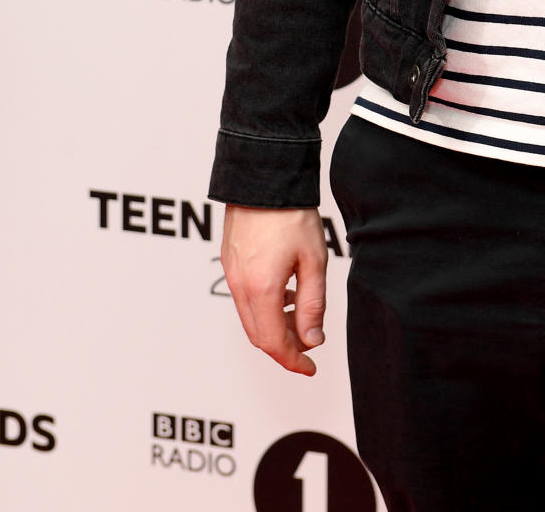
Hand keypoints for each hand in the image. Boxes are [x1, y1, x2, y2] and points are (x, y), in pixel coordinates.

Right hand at [220, 204, 328, 375]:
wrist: (265, 175)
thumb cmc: (292, 213)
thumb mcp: (314, 260)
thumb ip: (313, 304)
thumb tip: (312, 340)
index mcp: (261, 289)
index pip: (273, 343)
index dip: (293, 360)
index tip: (310, 368)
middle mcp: (240, 286)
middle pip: (258, 335)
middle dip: (284, 347)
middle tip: (308, 348)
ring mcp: (231, 273)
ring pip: (250, 317)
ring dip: (274, 326)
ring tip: (301, 316)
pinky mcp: (230, 261)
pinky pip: (245, 298)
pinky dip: (264, 307)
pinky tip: (286, 293)